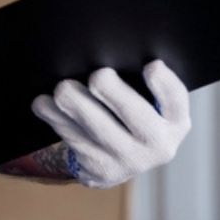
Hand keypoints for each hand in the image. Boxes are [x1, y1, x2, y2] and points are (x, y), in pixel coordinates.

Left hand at [31, 60, 190, 188]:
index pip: (176, 102)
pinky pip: (71, 136)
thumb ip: (142, 85)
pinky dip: (54, 116)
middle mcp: (156, 145)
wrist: (118, 162)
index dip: (165, 85)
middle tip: (97, 76)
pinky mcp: (98, 168)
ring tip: (62, 88)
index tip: (151, 65)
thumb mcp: (151, 106)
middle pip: (134, 114)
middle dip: (112, 91)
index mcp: (175, 123)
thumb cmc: (132, 118)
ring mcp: (126, 160)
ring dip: (74, 103)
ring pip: (95, 127)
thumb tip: (110, 51)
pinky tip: (43, 104)